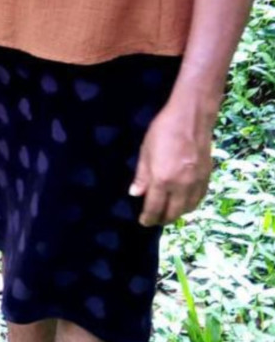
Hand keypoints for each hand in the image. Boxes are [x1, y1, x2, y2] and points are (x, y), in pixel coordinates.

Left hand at [129, 103, 212, 226]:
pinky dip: (190, 206)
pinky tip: (184, 203)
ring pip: (187, 209)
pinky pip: (198, 199)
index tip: (143, 222)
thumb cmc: (162, 131)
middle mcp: (181, 186)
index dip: (148, 217)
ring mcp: (196, 183)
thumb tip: (135, 194)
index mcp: (162, 179)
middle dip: (162, 219)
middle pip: (173, 213)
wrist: (191, 119)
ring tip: (167, 213)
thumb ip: (142, 176)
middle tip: (154, 220)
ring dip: (177, 214)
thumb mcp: (145, 151)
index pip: (154, 207)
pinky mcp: (207, 178)